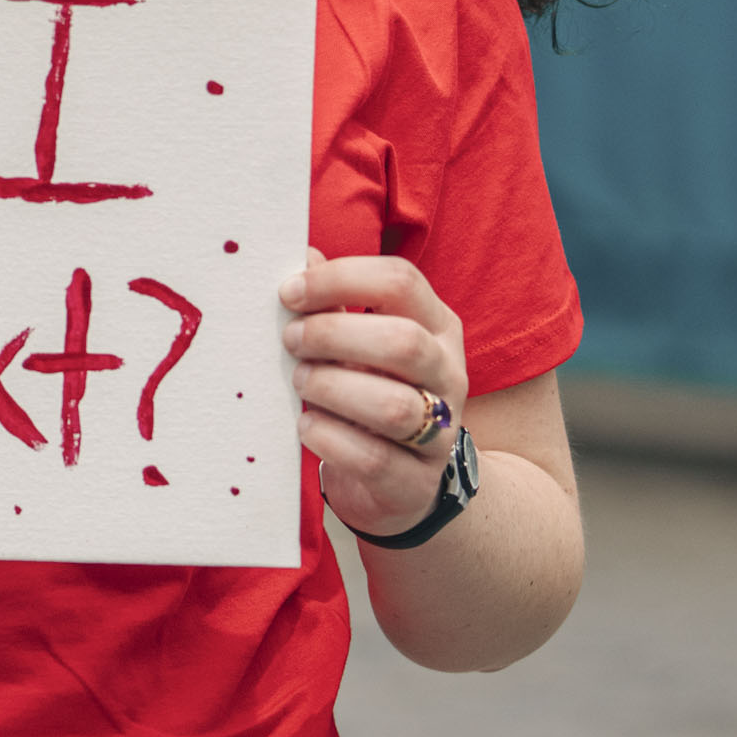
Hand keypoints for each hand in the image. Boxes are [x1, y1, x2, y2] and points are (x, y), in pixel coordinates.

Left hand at [281, 254, 467, 540]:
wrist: (403, 481)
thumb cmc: (373, 393)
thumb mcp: (362, 345)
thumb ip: (336, 305)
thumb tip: (304, 255)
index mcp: (436, 326)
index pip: (400, 282)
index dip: (341, 279)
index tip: (289, 292)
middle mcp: (448, 374)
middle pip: (403, 342)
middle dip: (333, 336)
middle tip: (290, 340)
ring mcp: (441, 432)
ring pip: (392, 405)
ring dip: (331, 388)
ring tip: (300, 383)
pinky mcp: (416, 481)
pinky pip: (373, 458)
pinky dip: (330, 438)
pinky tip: (307, 424)